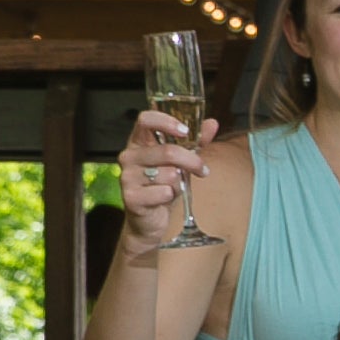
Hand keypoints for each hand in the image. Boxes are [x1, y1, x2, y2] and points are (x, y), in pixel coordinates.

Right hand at [116, 100, 215, 252]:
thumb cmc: (163, 185)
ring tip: (174, 188)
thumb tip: (212, 123)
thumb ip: (195, 142)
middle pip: (166, 151)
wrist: (149, 220)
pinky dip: (171, 196)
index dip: (166, 122)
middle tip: (202, 169)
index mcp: (138, 142)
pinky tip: (165, 198)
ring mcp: (127, 176)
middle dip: (190, 161)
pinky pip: (164, 192)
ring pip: (168, 174)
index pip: (146, 120)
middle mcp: (129, 156)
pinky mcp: (131, 197)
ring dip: (180, 183)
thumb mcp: (180, 162)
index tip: (185, 132)